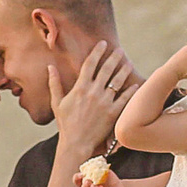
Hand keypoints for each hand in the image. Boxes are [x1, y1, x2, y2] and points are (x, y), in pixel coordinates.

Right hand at [51, 41, 135, 159]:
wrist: (76, 143)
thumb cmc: (65, 123)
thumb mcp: (57, 102)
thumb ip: (54, 83)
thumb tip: (49, 67)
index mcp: (80, 87)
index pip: (90, 64)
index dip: (97, 52)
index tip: (103, 43)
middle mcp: (93, 92)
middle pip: (106, 69)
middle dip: (114, 57)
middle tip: (120, 50)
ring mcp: (104, 102)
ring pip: (117, 81)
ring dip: (124, 70)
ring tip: (129, 63)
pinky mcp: (113, 113)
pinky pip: (125, 99)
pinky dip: (131, 90)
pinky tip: (136, 84)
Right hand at [76, 167, 130, 186]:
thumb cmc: (110, 180)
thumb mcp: (104, 171)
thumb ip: (98, 168)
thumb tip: (95, 163)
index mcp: (87, 184)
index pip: (78, 182)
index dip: (77, 179)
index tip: (80, 174)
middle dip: (84, 186)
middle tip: (87, 181)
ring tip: (94, 185)